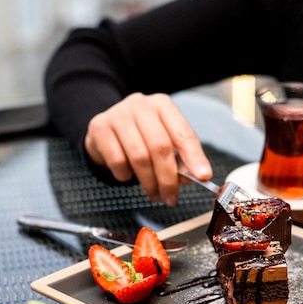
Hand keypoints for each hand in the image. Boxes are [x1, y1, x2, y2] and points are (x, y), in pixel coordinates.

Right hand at [84, 92, 212, 204]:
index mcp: (163, 105)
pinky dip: (126, 175)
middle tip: (171, 198)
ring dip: (149, 183)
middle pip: (160, 146)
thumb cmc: (139, 136)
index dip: (194, 156)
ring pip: (139, 156)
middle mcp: (141, 105)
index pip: (183, 133)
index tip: (202, 176)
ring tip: (154, 195)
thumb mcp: (163, 141)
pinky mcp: (100, 128)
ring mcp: (118, 114)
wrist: (105, 129)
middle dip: (168, 178)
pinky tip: (129, 176)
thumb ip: (179, 158)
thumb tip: (192, 177)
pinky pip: (118, 160)